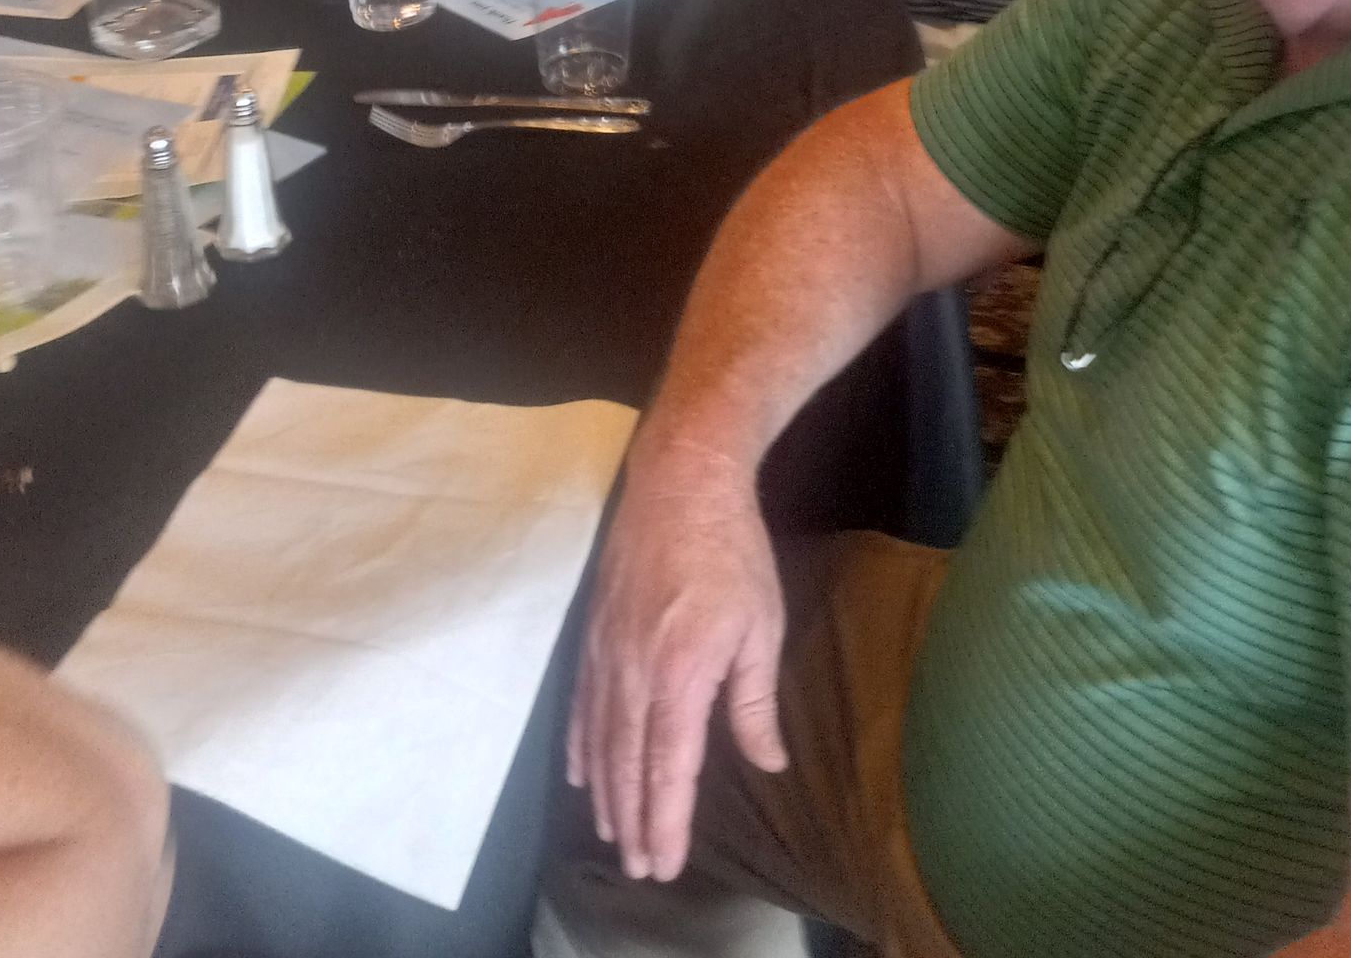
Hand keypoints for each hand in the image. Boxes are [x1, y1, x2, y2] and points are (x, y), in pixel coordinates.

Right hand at [568, 444, 787, 882]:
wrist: (680, 482)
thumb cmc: (732, 551)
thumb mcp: (761, 624)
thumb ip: (755, 700)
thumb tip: (768, 760)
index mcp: (681, 674)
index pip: (668, 767)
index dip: (665, 820)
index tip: (663, 863)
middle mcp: (634, 672)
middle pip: (628, 764)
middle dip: (633, 820)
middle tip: (640, 867)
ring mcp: (606, 653)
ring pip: (601, 739)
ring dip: (606, 793)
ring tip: (613, 834)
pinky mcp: (594, 633)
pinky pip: (583, 703)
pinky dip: (582, 744)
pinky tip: (583, 773)